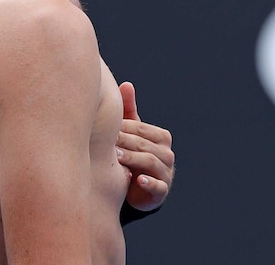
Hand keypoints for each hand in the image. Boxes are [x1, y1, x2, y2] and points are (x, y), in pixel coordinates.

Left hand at [116, 81, 174, 212]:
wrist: (137, 189)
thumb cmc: (133, 155)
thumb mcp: (132, 133)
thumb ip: (130, 110)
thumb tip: (126, 84)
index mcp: (161, 137)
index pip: (141, 129)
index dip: (123, 128)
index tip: (106, 129)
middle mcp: (167, 153)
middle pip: (144, 144)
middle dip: (125, 143)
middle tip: (107, 143)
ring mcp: (166, 172)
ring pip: (150, 162)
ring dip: (133, 159)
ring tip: (116, 158)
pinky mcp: (162, 191)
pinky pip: (158, 186)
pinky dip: (149, 183)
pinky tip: (137, 180)